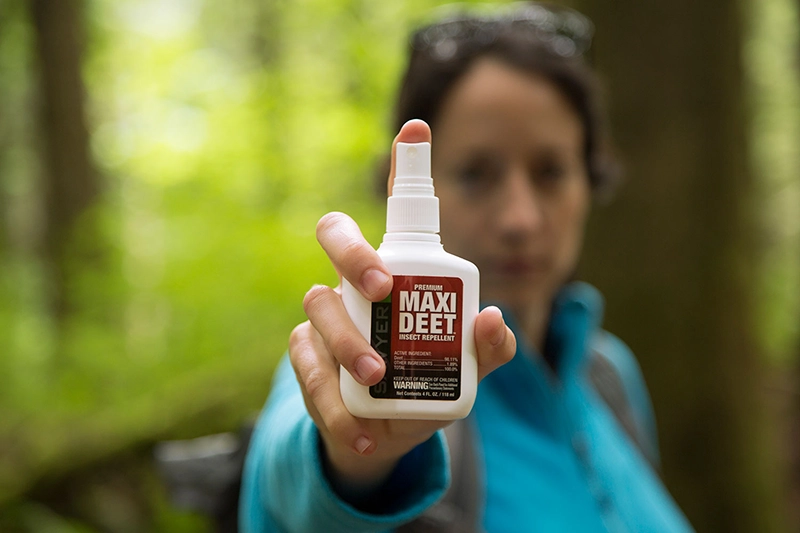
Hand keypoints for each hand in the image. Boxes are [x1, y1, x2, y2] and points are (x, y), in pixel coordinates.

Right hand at [289, 119, 516, 498]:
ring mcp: (325, 317)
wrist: (383, 432)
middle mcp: (354, 282)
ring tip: (377, 378)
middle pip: (335, 237)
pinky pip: (307, 368)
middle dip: (353, 254)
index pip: (397, 212)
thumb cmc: (425, 381)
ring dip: (348, 343)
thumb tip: (492, 318)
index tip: (419, 128)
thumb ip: (489, 347)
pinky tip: (362, 429)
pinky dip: (333, 402)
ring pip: (318, 308)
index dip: (405, 167)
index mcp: (397, 270)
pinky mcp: (306, 358)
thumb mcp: (467, 368)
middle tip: (381, 287)